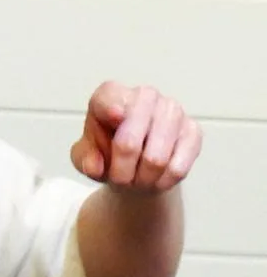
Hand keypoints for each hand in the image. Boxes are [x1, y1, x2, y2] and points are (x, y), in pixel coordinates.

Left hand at [71, 82, 201, 193]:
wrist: (136, 165)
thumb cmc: (106, 153)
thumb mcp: (85, 157)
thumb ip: (84, 159)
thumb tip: (95, 166)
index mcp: (111, 94)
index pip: (109, 97)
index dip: (111, 107)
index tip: (115, 116)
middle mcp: (145, 96)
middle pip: (130, 139)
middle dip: (121, 169)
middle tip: (119, 180)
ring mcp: (172, 111)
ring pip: (155, 158)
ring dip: (142, 179)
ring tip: (137, 181)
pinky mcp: (193, 131)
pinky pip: (177, 167)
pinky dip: (162, 181)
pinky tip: (156, 180)